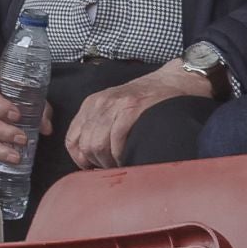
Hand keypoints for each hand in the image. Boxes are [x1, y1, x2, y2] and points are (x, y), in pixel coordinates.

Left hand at [66, 60, 212, 169]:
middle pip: (86, 145)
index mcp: (92, 103)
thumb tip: (88, 158)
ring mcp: (117, 105)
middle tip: (112, 166)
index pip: (72, 139)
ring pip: (98, 145)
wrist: (174, 81)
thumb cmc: (146, 99)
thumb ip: (98, 126)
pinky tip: (129, 155)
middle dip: (97, 162)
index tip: (93, 166)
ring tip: (121, 162)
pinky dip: (121, 154)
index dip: (81, 159)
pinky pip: (116, 140)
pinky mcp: (133, 108)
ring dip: (109, 161)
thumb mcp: (114, 107)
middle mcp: (101, 103)